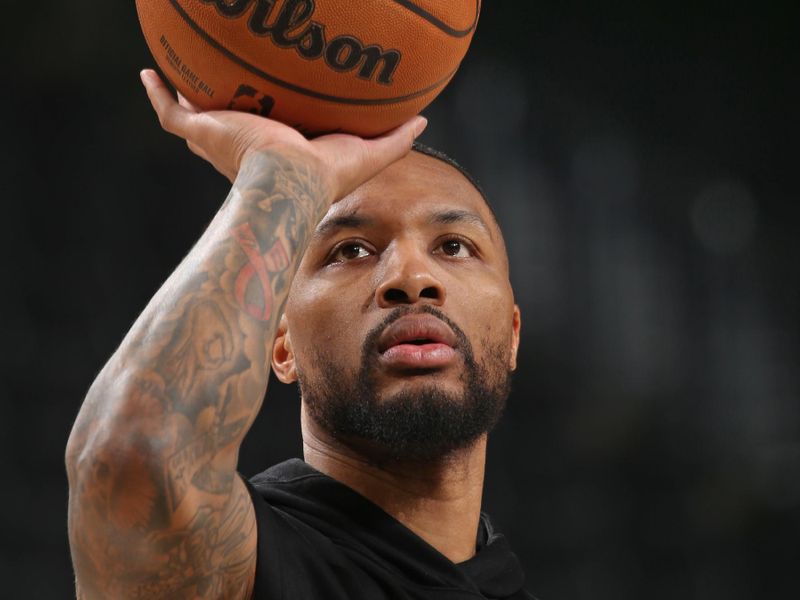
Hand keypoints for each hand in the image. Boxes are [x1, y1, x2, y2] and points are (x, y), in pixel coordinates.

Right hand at [140, 70, 426, 200]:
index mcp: (275, 155)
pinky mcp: (204, 130)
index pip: (267, 140)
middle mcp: (243, 149)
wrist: (291, 180)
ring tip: (179, 76)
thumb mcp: (368, 153)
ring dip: (189, 99)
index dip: (266, 128)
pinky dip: (158, 93)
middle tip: (224, 94)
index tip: (268, 115)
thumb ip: (395, 139)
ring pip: (195, 118)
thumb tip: (424, 120)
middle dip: (224, 115)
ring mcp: (219, 139)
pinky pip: (171, 111)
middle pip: (228, 129)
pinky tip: (149, 72)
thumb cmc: (326, 178)